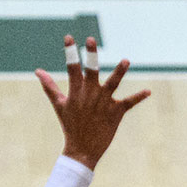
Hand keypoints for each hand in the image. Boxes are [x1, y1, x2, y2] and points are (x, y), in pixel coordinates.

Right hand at [35, 35, 148, 169]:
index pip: (72, 68)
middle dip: (90, 55)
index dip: (70, 52)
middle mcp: (89, 95)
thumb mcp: (59, 104)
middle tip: (91, 39)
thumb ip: (49, 86)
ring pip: (112, 84)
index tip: (69, 37)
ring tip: (126, 61)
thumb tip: (37, 70)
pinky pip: (129, 103)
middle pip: (90, 71)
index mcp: (76, 92)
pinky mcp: (116, 112)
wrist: (82, 149)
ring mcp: (103, 103)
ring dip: (119, 72)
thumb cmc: (70, 125)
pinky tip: (148, 92)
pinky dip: (138, 97)